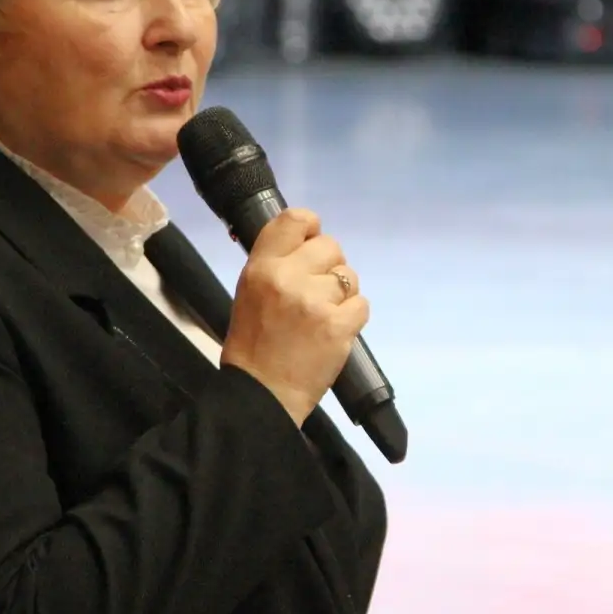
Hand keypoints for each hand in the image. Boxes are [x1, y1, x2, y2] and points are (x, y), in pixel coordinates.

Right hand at [221, 208, 367, 426]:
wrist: (261, 393)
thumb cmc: (253, 343)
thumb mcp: (250, 292)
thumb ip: (277, 264)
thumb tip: (308, 242)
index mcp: (262, 267)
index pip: (296, 220)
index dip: (311, 228)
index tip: (311, 245)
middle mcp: (288, 277)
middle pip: (331, 246)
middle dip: (329, 267)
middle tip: (316, 293)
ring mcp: (316, 302)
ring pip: (349, 276)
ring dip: (342, 294)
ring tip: (323, 316)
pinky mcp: (338, 325)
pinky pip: (362, 304)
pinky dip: (353, 317)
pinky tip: (335, 330)